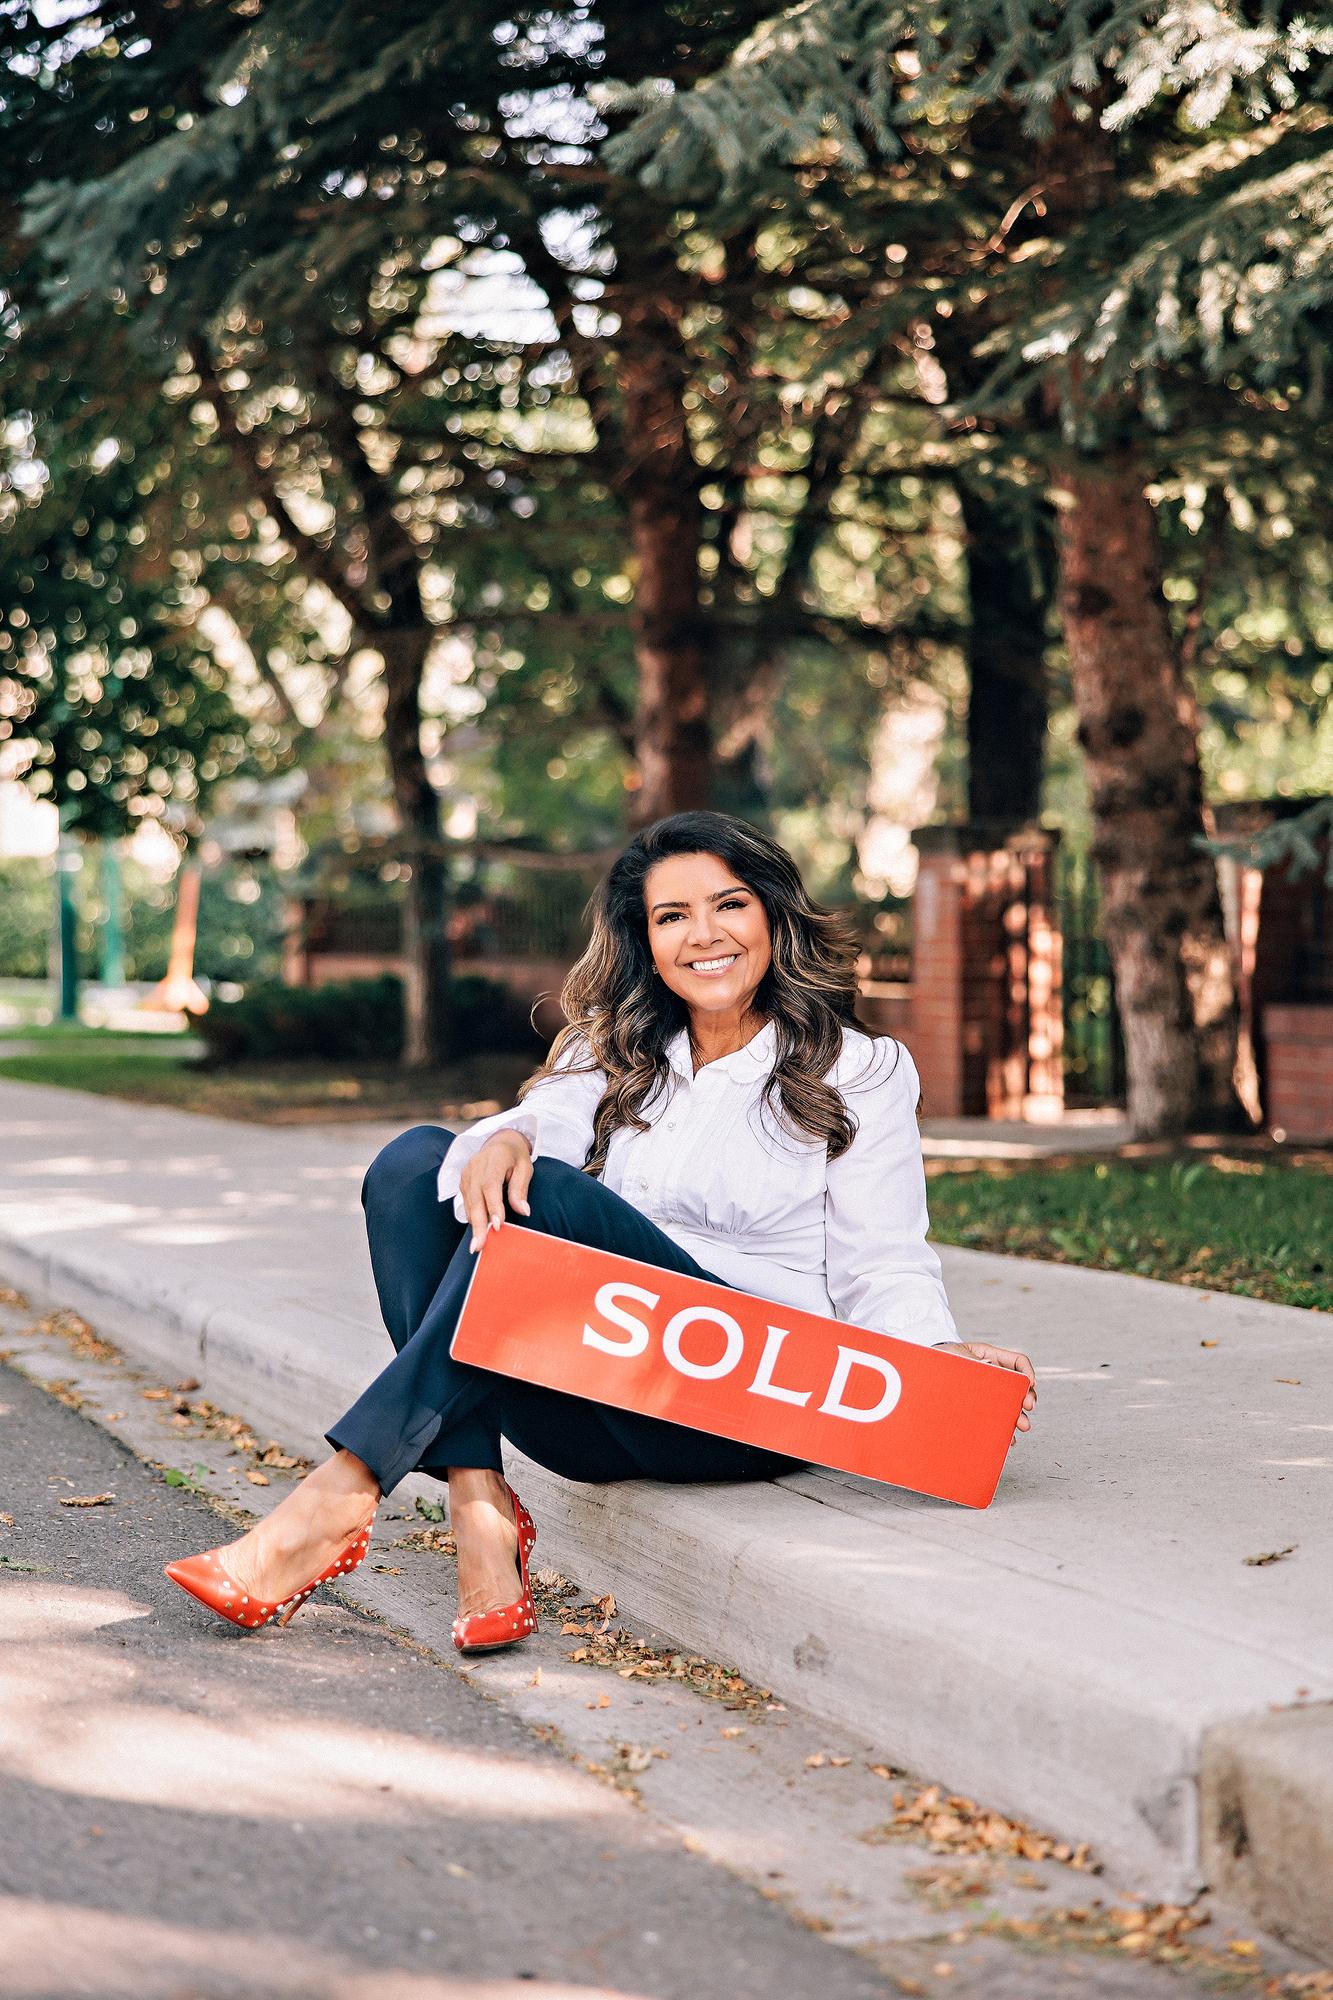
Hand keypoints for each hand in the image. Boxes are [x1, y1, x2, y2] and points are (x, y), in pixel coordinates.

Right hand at [458, 1131, 534, 1251]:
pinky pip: (466, 1202)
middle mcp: (476, 1165)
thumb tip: (523, 1211)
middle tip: (480, 1245)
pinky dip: (472, 1217)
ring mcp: (467, 1173)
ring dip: (474, 1224)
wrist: (500, 1142)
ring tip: (478, 1245)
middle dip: (478, 1224)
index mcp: (495, 1158)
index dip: (493, 1206)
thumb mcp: (525, 1168)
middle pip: (476, 1198)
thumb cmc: (515, 1157)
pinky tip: (477, 1231)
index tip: (498, 1226)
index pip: (491, 1185)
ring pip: (469, 1202)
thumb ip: (521, 1188)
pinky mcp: (463, 1181)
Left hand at [935, 1341, 1036, 1433]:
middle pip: (1019, 1386)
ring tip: (1022, 1426)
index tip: (1030, 1384)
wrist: (922, 1371)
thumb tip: (988, 1367)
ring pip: (1010, 1404)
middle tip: (1029, 1407)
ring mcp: (988, 1392)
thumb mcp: (957, 1357)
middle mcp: (994, 1375)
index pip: (1018, 1361)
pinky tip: (1008, 1437)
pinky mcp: (980, 1407)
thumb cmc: (940, 1358)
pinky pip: (997, 1417)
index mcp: (991, 1356)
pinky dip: (1004, 1427)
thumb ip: (974, 1363)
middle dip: (1027, 1397)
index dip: (1027, 1372)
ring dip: (1019, 1415)